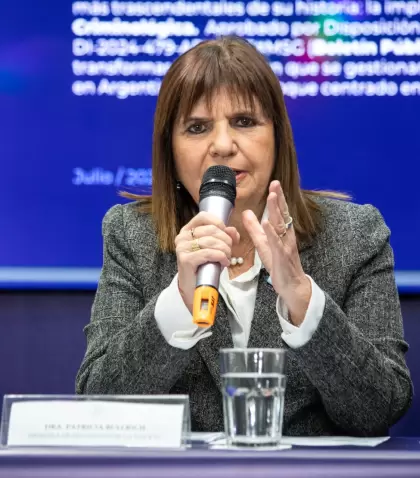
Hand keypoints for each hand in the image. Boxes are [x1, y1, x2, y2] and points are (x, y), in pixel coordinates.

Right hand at [175, 212, 239, 312]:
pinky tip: (224, 263)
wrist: (194, 289)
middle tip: (229, 251)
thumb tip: (232, 230)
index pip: (203, 216)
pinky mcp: (185, 260)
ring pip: (211, 241)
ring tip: (227, 258)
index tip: (227, 234)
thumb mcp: (215, 248)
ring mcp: (182, 248)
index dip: (219, 223)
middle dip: (226, 240)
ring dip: (225, 250)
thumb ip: (224, 236)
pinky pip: (209, 253)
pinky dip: (221, 257)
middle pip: (211, 230)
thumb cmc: (204, 267)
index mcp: (187, 230)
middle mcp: (182, 237)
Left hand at [242, 181, 310, 324]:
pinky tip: (267, 223)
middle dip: (279, 199)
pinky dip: (271, 233)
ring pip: (281, 226)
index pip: (280, 212)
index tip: (274, 183)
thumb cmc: (279, 264)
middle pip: (282, 215)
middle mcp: (286, 237)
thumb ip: (255, 229)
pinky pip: (276, 243)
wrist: (292, 286)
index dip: (277, 198)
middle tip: (275, 183)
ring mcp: (285, 246)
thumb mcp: (264, 244)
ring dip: (276, 211)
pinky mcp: (281, 257)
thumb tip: (246, 213)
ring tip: (272, 197)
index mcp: (282, 233)